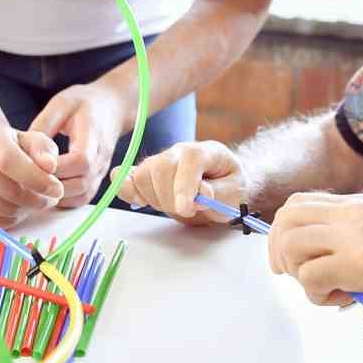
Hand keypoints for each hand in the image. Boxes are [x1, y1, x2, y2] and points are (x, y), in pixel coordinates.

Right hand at [0, 118, 63, 228]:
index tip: (56, 189)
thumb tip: (50, 166)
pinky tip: (16, 209)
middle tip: (49, 200)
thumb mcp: (33, 141)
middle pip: (4, 189)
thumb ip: (44, 151)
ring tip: (33, 202)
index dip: (35, 179)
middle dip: (34, 200)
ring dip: (22, 211)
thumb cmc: (14, 146)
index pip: (8, 161)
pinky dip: (6, 220)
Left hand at [28, 83, 129, 207]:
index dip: (56, 168)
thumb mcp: (60, 104)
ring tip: (35, 187)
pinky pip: (83, 197)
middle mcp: (101, 157)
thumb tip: (23, 150)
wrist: (111, 107)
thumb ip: (43, 126)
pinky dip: (65, 200)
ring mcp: (101, 170)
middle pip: (81, 183)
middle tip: (28, 180)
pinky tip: (47, 191)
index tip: (34, 166)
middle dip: (52, 186)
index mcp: (93, 134)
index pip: (81, 160)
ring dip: (57, 196)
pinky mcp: (97, 178)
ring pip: (82, 194)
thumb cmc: (83, 103)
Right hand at [117, 140, 250, 226]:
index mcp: (205, 151)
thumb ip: (220, 194)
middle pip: (161, 168)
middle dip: (170, 197)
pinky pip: (126, 176)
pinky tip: (140, 201)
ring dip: (155, 199)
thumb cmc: (229, 188)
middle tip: (187, 211)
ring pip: (143, 175)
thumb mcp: (235, 193)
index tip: (186, 208)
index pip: (190, 160)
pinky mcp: (146, 173)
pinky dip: (127, 190)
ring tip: (174, 206)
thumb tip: (201, 194)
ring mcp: (161, 160)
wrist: (222, 186)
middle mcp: (180, 151)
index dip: (185, 184)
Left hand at [267, 192, 362, 333]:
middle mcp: (355, 212)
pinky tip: (347, 301)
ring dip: (301, 276)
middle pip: (287, 218)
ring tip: (332, 292)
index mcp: (361, 205)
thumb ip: (353, 243)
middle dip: (280, 252)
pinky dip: (317, 295)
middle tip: (298, 279)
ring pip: (292, 246)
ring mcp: (358, 236)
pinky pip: (311, 276)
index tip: (289, 261)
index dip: (283, 232)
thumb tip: (316, 264)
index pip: (300, 204)